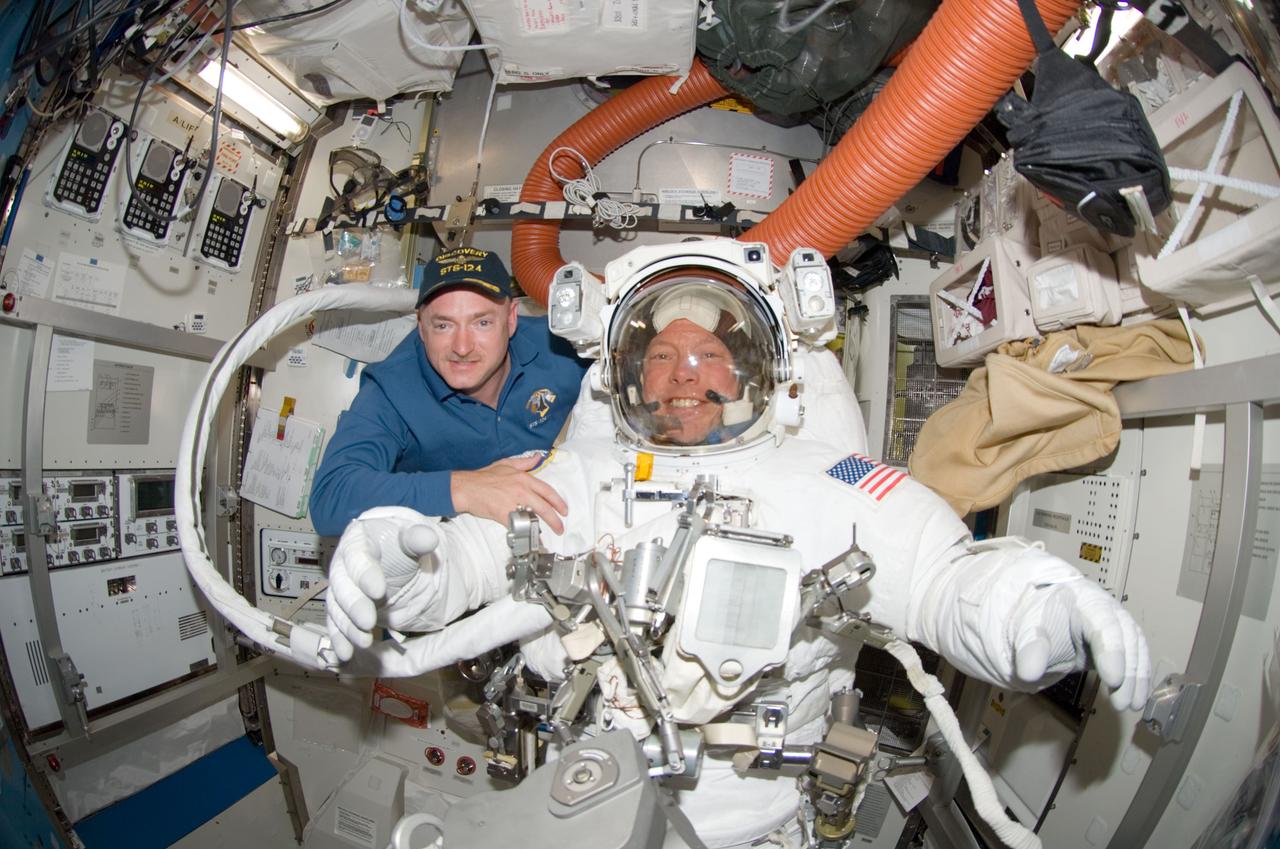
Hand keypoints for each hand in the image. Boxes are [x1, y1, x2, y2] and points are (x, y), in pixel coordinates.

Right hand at [325, 506, 439, 661]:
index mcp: (357, 539)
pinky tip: (345, 653)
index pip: (357, 555)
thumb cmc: (401, 544)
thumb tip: (427, 538)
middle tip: (369, 621)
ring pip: (337, 607)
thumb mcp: (410, 537)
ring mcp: (341, 587)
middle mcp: (343, 563)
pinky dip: (340, 639)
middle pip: (342, 584)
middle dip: (354, 605)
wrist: (397, 556)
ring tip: (363, 641)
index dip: (365, 573)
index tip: (379, 590)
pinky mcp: (342, 608)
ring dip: (347, 627)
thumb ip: (417, 538)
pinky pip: (336, 623)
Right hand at [451, 453, 568, 533]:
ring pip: (533, 517)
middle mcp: (521, 490)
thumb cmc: (483, 477)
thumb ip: (524, 462)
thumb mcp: (505, 464)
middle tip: (560, 527)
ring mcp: (512, 503)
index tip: (564, 510)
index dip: (558, 502)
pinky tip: (526, 534)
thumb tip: (538, 457)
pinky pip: (517, 525)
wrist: (466, 488)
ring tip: (543, 533)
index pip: (547, 491)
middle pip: (544, 507)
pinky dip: (523, 530)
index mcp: (524, 478)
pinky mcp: (503, 515)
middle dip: (555, 519)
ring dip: (539, 527)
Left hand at [1011, 574, 1151, 711]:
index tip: (1113, 679)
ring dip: (1137, 679)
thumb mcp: (1028, 629)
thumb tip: (1029, 675)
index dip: (1112, 651)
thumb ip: (1031, 648)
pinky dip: (1138, 679)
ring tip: (1132, 706)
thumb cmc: (1037, 618)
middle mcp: (1107, 609)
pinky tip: (1137, 699)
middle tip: (1121, 702)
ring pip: (1136, 649)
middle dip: (1128, 671)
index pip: (1104, 622)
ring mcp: (1117, 625)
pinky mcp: (1120, 642)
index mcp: (1085, 600)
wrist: (1043, 614)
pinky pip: (1136, 658)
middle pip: (1126, 637)